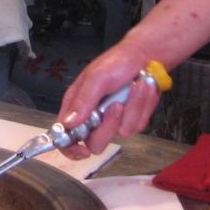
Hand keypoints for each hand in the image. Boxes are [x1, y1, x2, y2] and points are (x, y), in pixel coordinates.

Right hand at [56, 40, 159, 158]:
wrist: (145, 57)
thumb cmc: (116, 62)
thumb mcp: (97, 77)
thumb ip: (83, 100)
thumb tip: (68, 124)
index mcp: (76, 107)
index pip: (64, 137)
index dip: (70, 149)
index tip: (82, 152)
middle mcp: (93, 117)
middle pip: (96, 143)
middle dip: (109, 125)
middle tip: (117, 104)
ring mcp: (114, 121)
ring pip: (122, 132)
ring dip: (132, 107)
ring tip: (134, 86)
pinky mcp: (132, 120)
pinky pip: (138, 125)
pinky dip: (142, 106)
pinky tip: (141, 89)